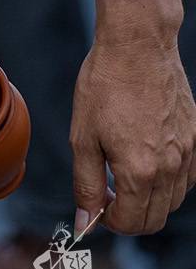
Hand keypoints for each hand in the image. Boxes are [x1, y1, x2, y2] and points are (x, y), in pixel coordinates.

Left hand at [71, 33, 195, 235]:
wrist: (137, 45)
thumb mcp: (83, 136)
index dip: (108, 221)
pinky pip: (187, 179)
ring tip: (125, 174)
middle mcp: (170, 168)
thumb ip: (86, 185)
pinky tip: (148, 160)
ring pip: (173, 202)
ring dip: (149, 201)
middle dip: (128, 217)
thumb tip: (85, 223)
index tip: (96, 204)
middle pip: (154, 220)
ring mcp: (188, 154)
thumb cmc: (105, 85)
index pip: (130, 223)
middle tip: (108, 194)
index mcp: (139, 171)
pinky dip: (169, 183)